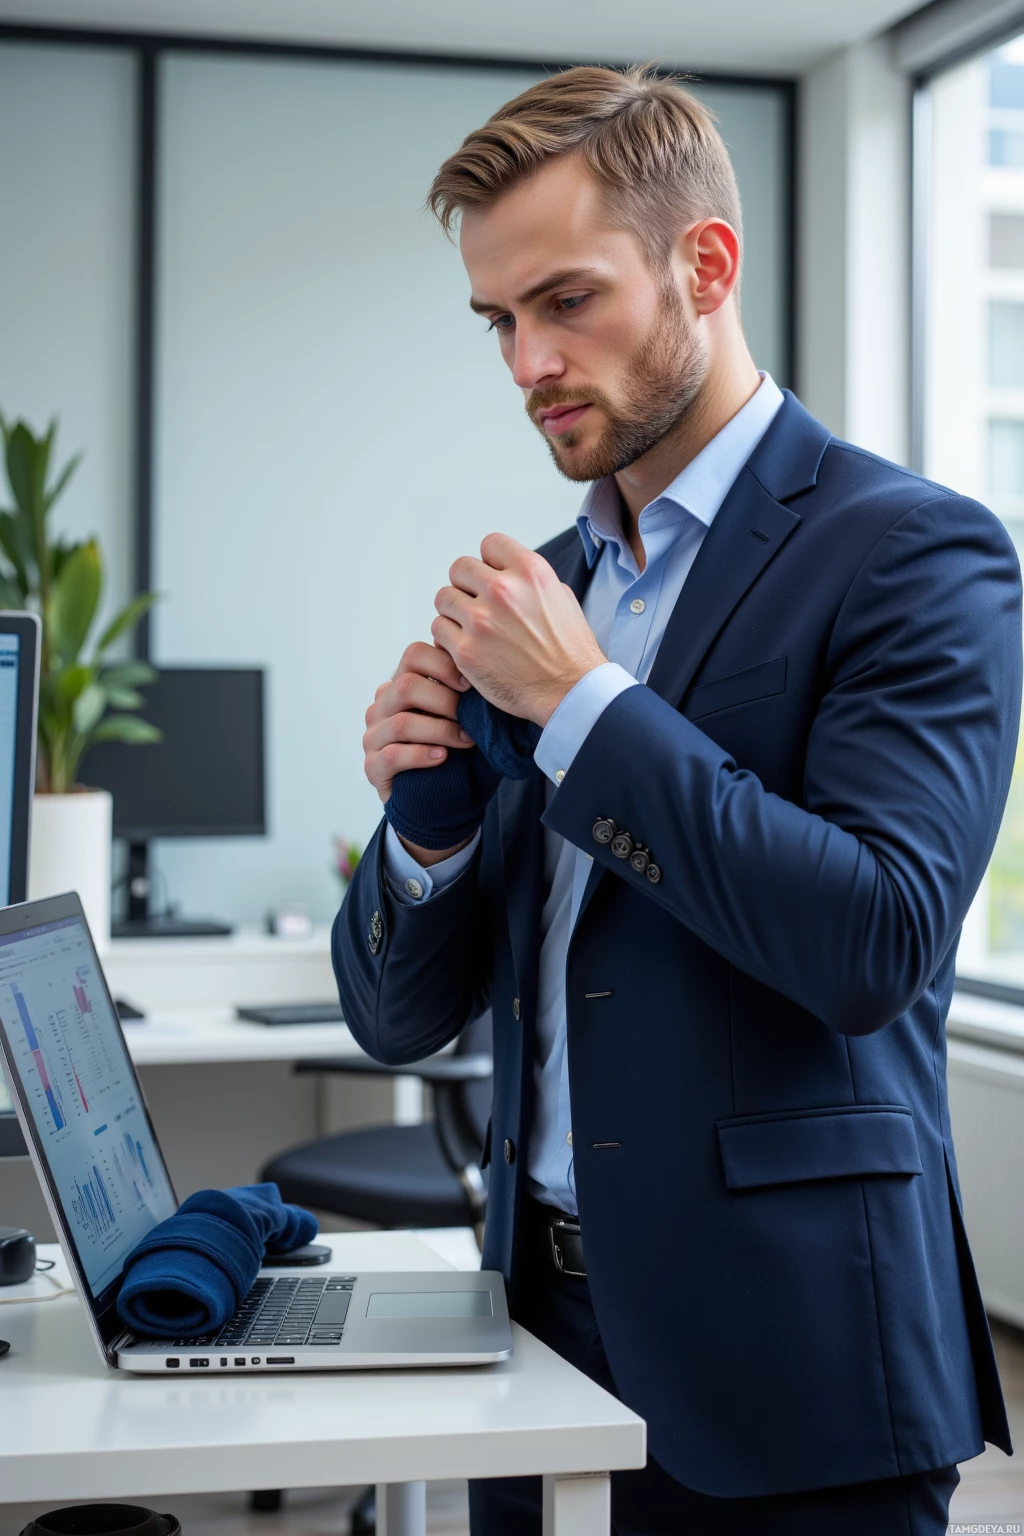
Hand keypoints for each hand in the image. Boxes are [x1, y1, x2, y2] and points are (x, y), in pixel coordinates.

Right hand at [363, 640, 473, 804]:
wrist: (438, 800)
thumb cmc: (452, 751)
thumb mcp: (458, 717)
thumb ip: (460, 691)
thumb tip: (482, 662)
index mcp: (401, 685)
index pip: (413, 654)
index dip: (443, 664)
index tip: (470, 685)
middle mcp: (382, 706)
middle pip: (406, 686)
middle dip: (445, 701)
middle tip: (470, 718)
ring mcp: (373, 736)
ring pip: (402, 723)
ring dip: (440, 730)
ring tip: (466, 740)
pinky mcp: (373, 767)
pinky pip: (393, 755)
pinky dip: (422, 755)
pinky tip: (443, 757)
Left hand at [431, 533, 606, 725]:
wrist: (570, 692)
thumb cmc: (571, 649)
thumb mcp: (562, 598)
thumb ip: (531, 581)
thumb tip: (508, 572)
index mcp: (529, 571)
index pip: (490, 544)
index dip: (490, 563)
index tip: (494, 580)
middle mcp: (502, 590)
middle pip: (460, 568)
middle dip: (467, 586)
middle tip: (479, 606)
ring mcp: (480, 621)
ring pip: (444, 599)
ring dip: (454, 612)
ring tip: (472, 629)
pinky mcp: (465, 651)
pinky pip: (439, 630)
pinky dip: (449, 638)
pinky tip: (467, 647)